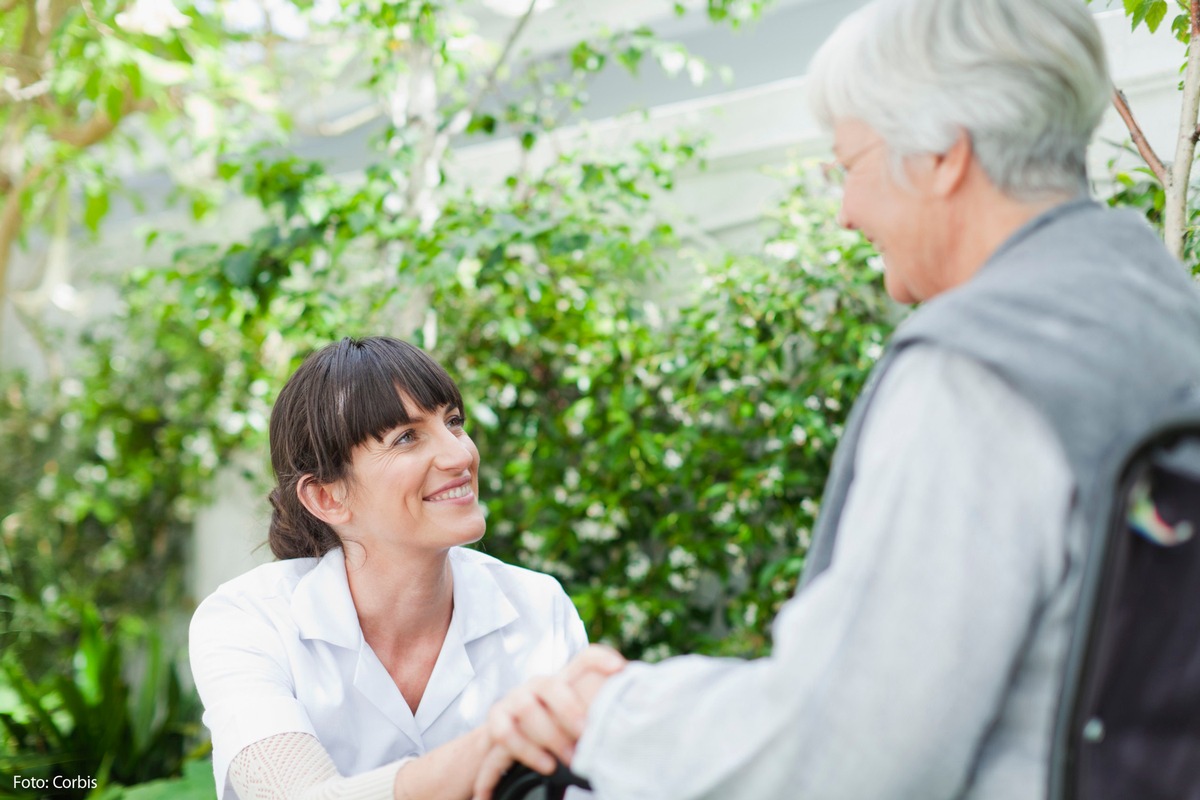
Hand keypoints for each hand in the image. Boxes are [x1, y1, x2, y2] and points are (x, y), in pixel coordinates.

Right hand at [473, 645, 625, 799]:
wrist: (502, 744)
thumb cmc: (551, 733)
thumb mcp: (574, 724)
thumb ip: (596, 718)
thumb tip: (630, 726)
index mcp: (564, 682)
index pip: (583, 659)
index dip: (600, 659)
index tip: (620, 669)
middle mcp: (539, 686)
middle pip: (552, 685)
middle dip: (569, 709)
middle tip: (586, 732)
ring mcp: (514, 700)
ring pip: (527, 708)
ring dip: (549, 736)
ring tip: (570, 759)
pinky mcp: (496, 720)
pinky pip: (505, 732)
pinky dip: (527, 751)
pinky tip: (546, 766)